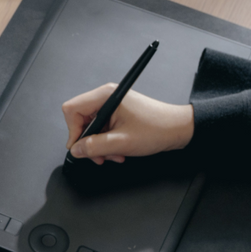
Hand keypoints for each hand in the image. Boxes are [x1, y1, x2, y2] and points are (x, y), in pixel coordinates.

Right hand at [62, 84, 194, 164]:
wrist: (178, 129)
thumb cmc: (157, 129)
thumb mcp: (121, 142)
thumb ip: (94, 147)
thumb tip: (76, 150)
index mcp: (106, 96)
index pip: (72, 109)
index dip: (73, 131)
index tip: (80, 147)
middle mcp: (107, 98)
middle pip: (80, 120)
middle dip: (88, 142)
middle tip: (98, 156)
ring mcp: (112, 106)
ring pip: (91, 129)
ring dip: (99, 146)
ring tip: (113, 155)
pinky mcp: (117, 115)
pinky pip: (102, 130)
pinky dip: (106, 143)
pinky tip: (118, 151)